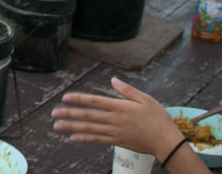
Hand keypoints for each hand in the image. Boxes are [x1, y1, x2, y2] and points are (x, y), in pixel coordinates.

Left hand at [52, 77, 184, 158]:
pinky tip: (73, 137)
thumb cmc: (158, 118)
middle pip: (88, 116)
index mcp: (120, 107)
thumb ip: (127, 90)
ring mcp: (115, 132)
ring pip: (89, 129)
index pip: (95, 101)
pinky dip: (84, 138)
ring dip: (72, 127)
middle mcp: (114, 120)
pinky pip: (97, 140)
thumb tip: (113, 79)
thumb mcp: (145, 99)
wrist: (167, 142)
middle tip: (54, 113)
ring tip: (57, 125)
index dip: (79, 99)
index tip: (65, 97)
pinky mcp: (117, 142)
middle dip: (69, 114)